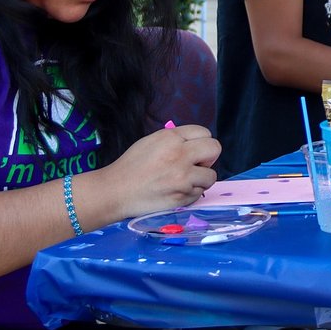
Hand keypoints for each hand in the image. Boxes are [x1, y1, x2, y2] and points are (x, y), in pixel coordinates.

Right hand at [97, 124, 220, 219]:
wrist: (116, 191)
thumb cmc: (132, 166)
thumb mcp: (152, 141)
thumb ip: (176, 139)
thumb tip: (197, 144)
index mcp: (171, 138)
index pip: (204, 133)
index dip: (200, 142)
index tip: (194, 151)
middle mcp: (180, 154)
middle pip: (214, 149)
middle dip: (208, 157)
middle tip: (196, 165)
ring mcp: (183, 177)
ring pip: (211, 175)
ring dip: (201, 179)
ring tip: (183, 181)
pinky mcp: (182, 197)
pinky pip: (199, 193)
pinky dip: (190, 193)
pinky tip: (175, 192)